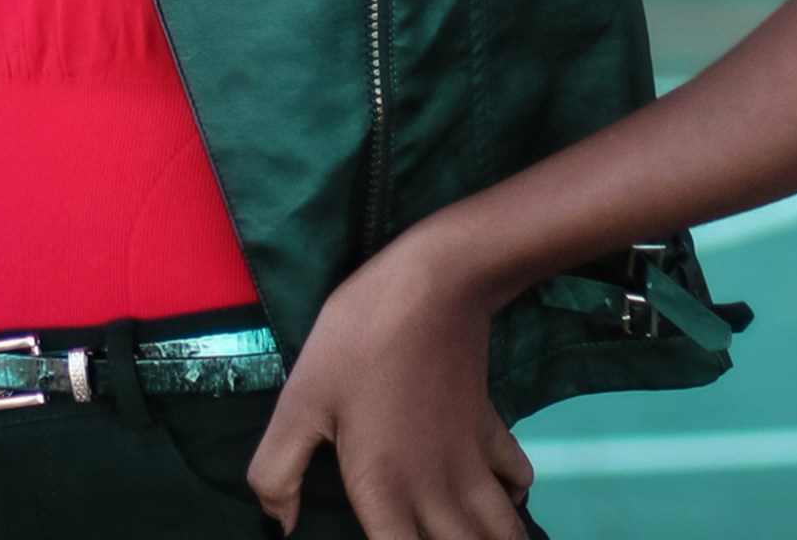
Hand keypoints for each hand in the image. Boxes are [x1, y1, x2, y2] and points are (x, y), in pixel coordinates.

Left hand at [249, 228, 532, 538]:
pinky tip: (500, 494)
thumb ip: (278, 472)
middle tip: (437, 536)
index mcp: (386, 492)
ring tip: (473, 536)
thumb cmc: (359, 341)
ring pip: (500, 530)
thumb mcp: (299, 401)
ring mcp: (472, 462)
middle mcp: (436, 491)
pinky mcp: (492, 428)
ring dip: (493, 539)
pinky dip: (513, 497)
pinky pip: (518, 479)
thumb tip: (278, 524)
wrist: (435, 283)